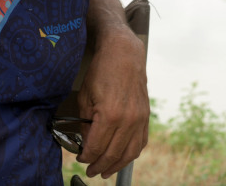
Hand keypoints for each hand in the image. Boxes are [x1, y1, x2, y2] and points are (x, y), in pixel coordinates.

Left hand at [76, 25, 148, 177]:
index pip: (96, 146)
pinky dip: (131, 154)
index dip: (86, 157)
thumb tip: (86, 141)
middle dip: (99, 165)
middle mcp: (128, 121)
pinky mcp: (146, 117)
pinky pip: (140, 142)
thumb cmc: (102, 71)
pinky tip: (122, 157)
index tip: (80, 160)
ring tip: (105, 171)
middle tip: (90, 171)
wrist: (123, 55)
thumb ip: (85, 122)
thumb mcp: (85, 95)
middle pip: (113, 153)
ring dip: (117, 165)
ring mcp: (140, 120)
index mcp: (110, 115)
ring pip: (129, 153)